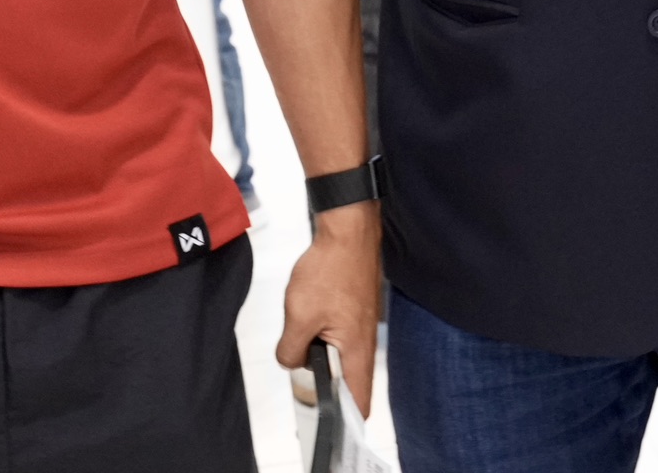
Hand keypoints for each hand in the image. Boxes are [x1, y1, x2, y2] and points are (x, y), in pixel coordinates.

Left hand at [276, 202, 380, 414]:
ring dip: (321, 355)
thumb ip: (292, 349)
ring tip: (301, 340)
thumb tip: (292, 361)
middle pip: (348, 380)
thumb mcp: (299, 316)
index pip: (360, 400)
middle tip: (303, 374)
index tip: (330, 426)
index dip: (346, 419)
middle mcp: (365, 342)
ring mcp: (362, 326)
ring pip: (340, 356)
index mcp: (357, 350)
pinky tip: (307, 320)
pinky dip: (323, 336)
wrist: (346, 231)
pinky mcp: (355, 311)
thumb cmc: (332, 267)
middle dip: (325, 383)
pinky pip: (339, 336)